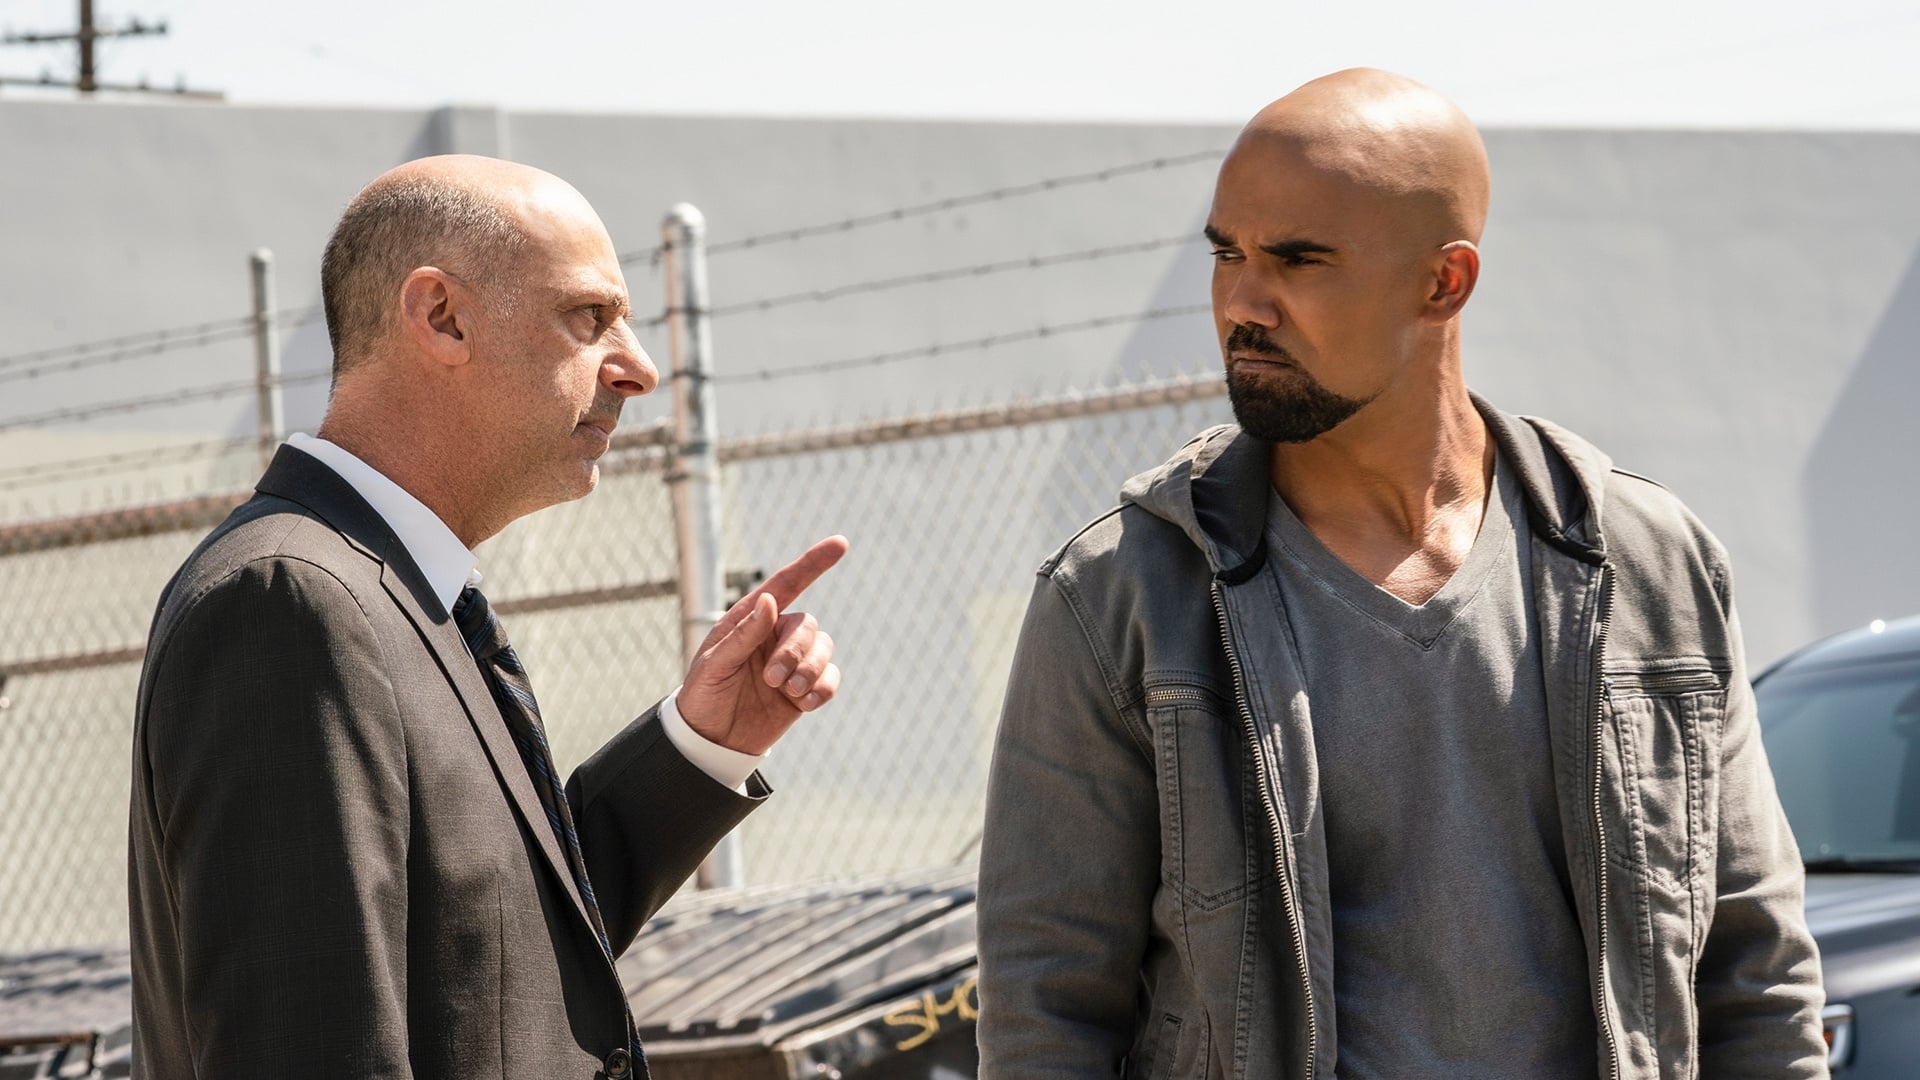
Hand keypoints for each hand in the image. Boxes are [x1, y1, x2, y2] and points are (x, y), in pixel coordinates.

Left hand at [677, 535, 847, 755]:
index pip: (786, 584)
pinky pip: (830, 678)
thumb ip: (744, 634)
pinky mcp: (805, 689)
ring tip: (789, 692)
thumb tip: (769, 600)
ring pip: (824, 650)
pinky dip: (822, 690)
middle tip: (772, 679)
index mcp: (751, 620)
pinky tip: (803, 704)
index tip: (841, 543)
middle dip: (797, 651)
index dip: (814, 563)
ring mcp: (793, 662)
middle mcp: (775, 635)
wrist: (711, 740)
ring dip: (811, 671)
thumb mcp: (715, 664)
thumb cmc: (704, 695)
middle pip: (808, 625)